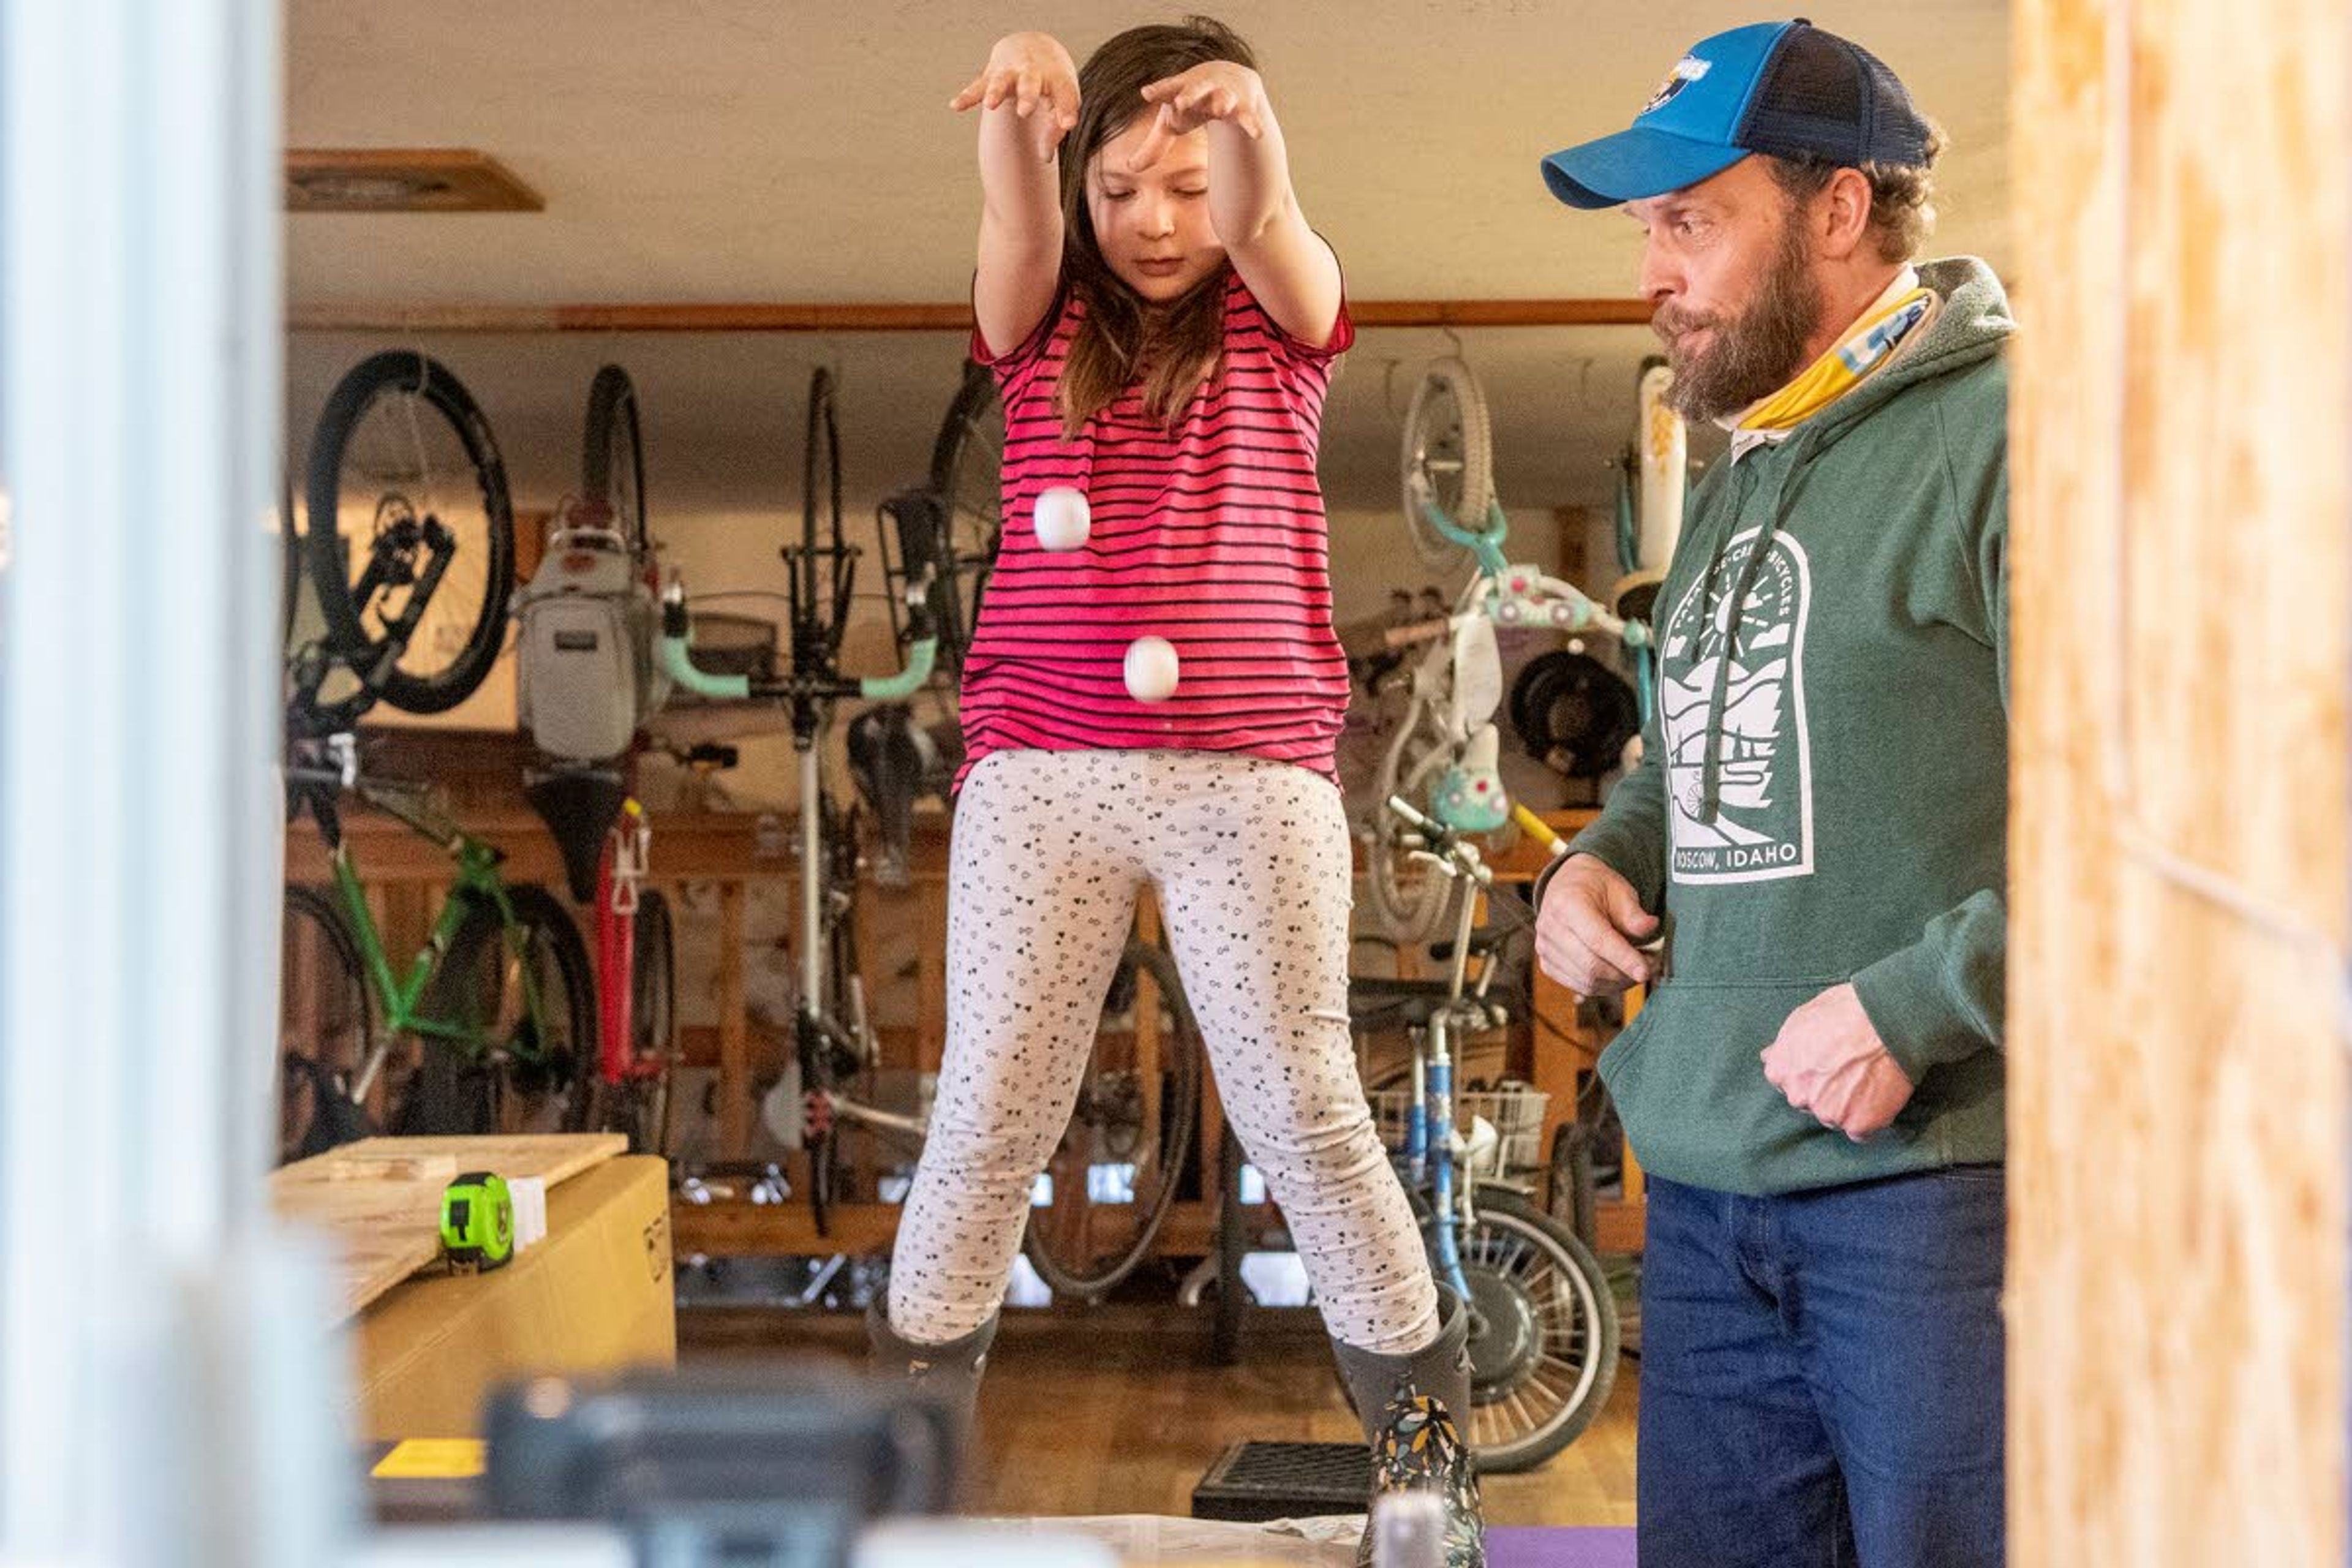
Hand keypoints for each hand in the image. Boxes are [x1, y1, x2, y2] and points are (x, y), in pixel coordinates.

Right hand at [952, 33, 1079, 156]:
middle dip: (1027, 96)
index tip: (1068, 124)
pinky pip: (978, 86)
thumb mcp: (1061, 101)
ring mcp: (1011, 72)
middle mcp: (1033, 72)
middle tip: (1025, 112)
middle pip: (1030, 83)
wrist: (1034, 46)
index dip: (1067, 109)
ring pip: (1001, 81)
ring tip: (990, 105)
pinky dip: (967, 96)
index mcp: (1057, 79)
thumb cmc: (1052, 83)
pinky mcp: (992, 74)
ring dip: (995, 92)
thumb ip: (1055, 129)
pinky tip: (955, 106)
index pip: (1065, 95)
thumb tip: (1045, 158)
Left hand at [1128, 61, 1266, 169]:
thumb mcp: (1173, 121)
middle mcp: (1203, 88)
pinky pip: (1248, 115)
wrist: (1229, 75)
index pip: (1167, 89)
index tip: (1146, 93)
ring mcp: (1224, 94)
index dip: (1158, 90)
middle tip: (1181, 102)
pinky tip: (1258, 134)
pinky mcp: (1243, 105)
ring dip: (1222, 100)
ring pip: (1224, 96)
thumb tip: (1130, 168)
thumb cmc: (1193, 102)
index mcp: (1181, 89)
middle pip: (1195, 89)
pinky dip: (1252, 123)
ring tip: (1222, 108)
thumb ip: (1154, 145)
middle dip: (1190, 94)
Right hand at [1535, 854, 1659, 996]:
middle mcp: (1550, 927)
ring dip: (1617, 983)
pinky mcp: (1547, 963)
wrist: (1568, 886)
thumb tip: (1651, 927)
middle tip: (1649, 967)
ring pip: (1586, 981)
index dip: (1623, 959)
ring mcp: (1545, 947)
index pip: (1597, 940)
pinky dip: (1603, 986)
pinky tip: (1618, 975)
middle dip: (1624, 974)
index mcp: (1567, 903)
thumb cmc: (1596, 887)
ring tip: (1636, 970)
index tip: (1645, 971)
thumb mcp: (1620, 890)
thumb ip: (1634, 913)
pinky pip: (1579, 985)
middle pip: (1590, 966)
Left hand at [1760, 983, 1915, 1140]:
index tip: (1824, 1065)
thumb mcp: (1801, 1017)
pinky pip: (1860, 1131)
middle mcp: (1799, 1096)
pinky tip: (1877, 1097)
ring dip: (1846, 1106)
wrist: (1887, 1021)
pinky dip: (1868, 1119)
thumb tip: (1768, 1056)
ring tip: (1866, 1080)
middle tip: (1848, 1071)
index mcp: (1781, 1071)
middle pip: (1809, 1102)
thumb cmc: (1844, 1011)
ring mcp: (1829, 1113)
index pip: (1786, 1082)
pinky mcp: (1858, 1124)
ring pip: (1834, 1117)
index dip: (1807, 1074)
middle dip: (1824, 1091)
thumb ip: (1783, 1044)